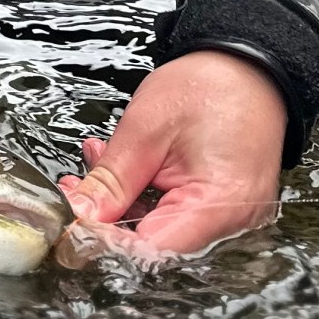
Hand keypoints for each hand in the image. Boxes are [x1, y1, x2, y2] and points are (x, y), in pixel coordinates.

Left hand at [58, 49, 285, 260]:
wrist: (247, 69)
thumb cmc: (207, 88)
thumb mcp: (145, 130)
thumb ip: (110, 182)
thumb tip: (78, 216)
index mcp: (220, 205)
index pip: (150, 249)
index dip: (104, 239)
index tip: (71, 216)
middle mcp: (233, 224)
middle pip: (154, 245)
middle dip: (108, 217)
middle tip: (76, 185)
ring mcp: (230, 219)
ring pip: (159, 230)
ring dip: (122, 201)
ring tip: (99, 160)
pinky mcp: (222, 211)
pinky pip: (174, 217)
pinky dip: (144, 196)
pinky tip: (125, 168)